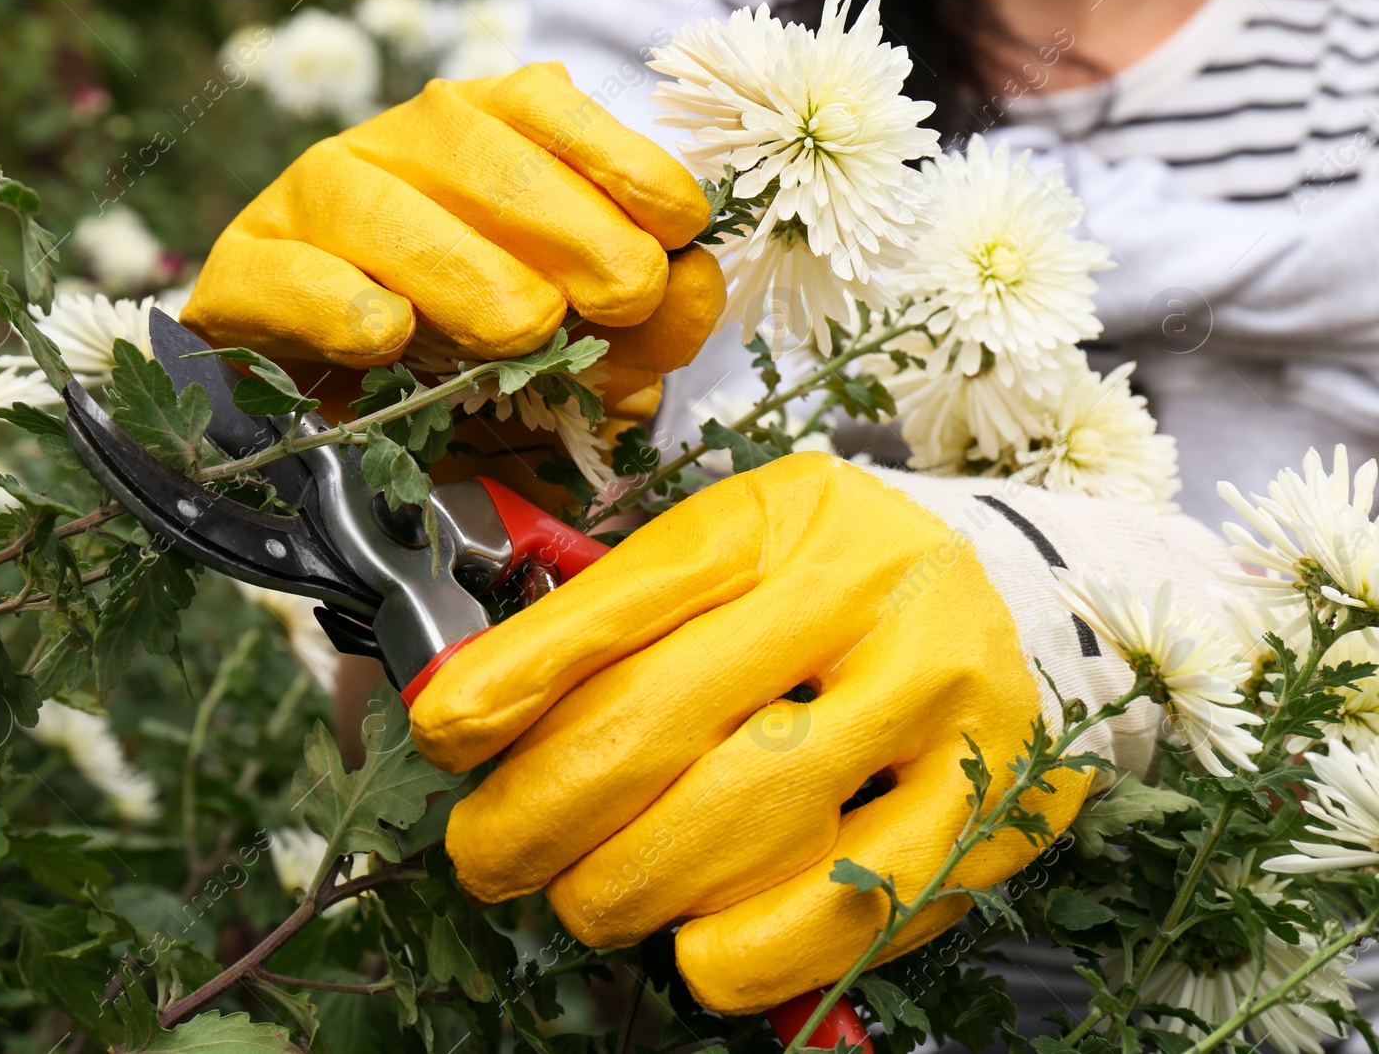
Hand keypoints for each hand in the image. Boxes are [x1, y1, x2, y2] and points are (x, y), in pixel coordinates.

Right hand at [180, 61, 723, 406]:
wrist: (340, 417)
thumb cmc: (476, 363)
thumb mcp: (582, 350)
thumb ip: (646, 322)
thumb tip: (700, 282)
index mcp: (483, 138)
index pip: (550, 110)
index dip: (624, 164)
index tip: (679, 229)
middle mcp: (396, 149)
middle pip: (476, 155)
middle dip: (566, 225)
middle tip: (621, 297)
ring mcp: (312, 202)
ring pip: (377, 206)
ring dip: (462, 269)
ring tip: (521, 332)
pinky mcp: (244, 270)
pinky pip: (286, 274)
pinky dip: (341, 304)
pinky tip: (391, 338)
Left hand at [409, 453, 1232, 1013]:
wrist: (1022, 609)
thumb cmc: (835, 590)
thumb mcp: (734, 557)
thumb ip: (618, 617)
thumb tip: (470, 707)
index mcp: (783, 514)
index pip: (630, 591)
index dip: (519, 670)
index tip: (444, 734)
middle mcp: (866, 587)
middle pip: (663, 714)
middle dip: (543, 808)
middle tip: (487, 854)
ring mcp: (936, 692)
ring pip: (744, 812)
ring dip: (629, 883)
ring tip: (581, 900)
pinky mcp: (992, 796)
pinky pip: (852, 901)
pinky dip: (751, 946)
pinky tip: (693, 951)